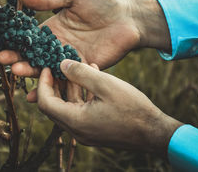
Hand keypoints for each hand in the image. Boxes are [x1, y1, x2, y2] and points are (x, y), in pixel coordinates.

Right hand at [0, 0, 170, 76]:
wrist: (129, 16)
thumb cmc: (103, 1)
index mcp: (53, 27)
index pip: (29, 37)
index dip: (13, 41)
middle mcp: (58, 44)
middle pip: (33, 54)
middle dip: (16, 57)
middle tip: (1, 60)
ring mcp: (70, 58)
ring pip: (46, 68)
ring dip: (31, 71)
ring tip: (16, 72)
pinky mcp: (84, 68)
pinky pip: (65, 80)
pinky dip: (52, 88)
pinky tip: (38, 95)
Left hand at [32, 59, 181, 154]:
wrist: (154, 132)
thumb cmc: (132, 108)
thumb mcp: (105, 85)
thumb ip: (81, 74)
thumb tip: (61, 65)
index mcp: (75, 121)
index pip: (45, 102)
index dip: (43, 83)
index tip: (48, 67)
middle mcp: (77, 131)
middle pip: (54, 106)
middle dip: (55, 84)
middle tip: (59, 66)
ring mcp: (86, 133)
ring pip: (69, 107)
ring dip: (71, 87)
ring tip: (80, 67)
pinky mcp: (95, 131)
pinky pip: (81, 111)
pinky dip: (83, 95)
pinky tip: (93, 78)